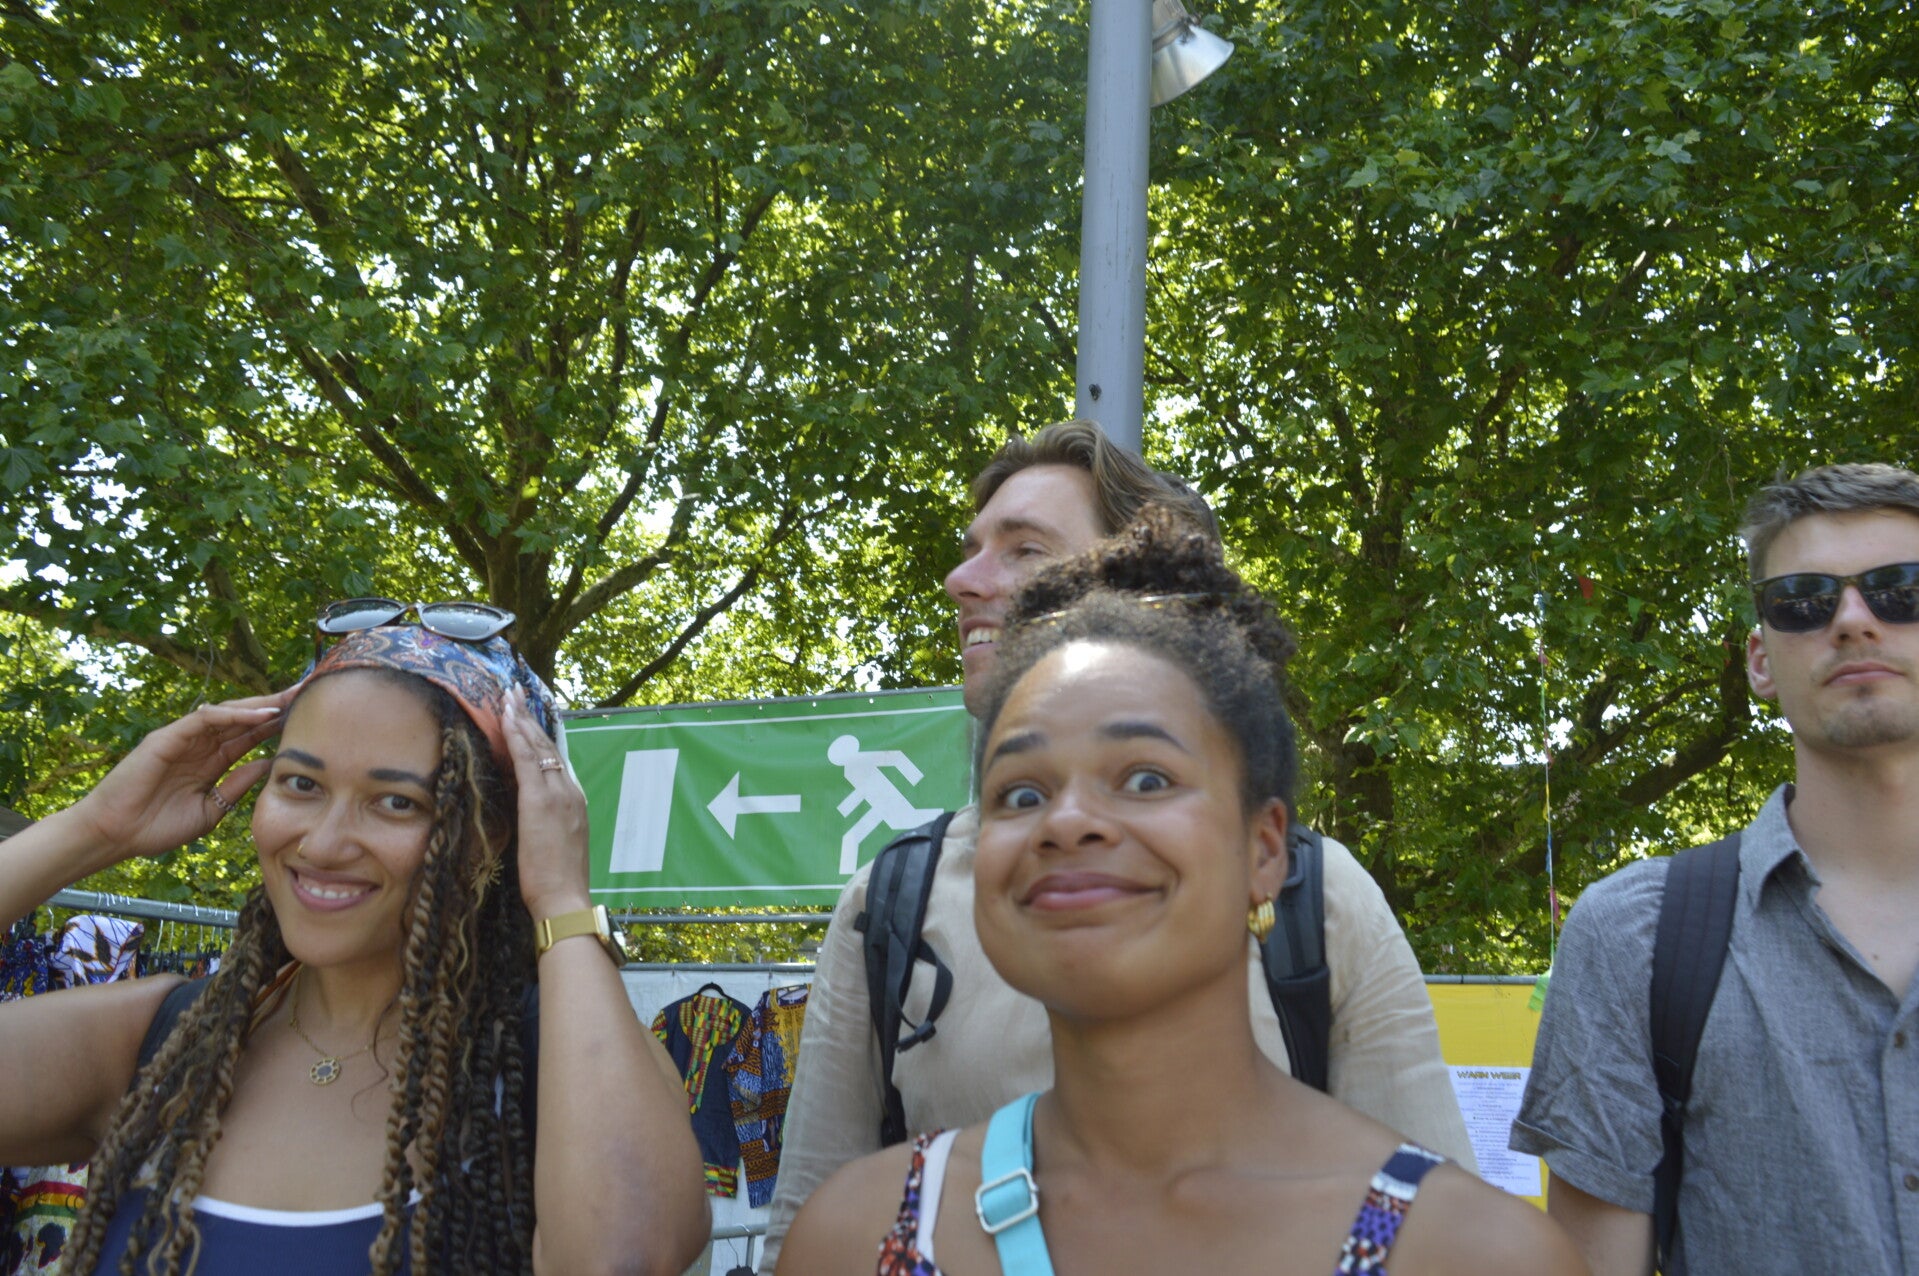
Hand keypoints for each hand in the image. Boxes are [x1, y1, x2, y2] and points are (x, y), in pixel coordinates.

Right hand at [66, 686, 295, 865]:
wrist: (116, 836)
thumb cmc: (157, 827)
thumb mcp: (211, 809)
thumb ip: (237, 786)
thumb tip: (268, 765)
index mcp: (211, 762)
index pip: (249, 736)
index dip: (276, 726)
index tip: (307, 718)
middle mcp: (200, 746)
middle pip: (243, 719)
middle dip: (274, 707)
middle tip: (307, 695)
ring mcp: (183, 739)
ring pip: (227, 713)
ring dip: (259, 706)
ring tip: (290, 699)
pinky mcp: (166, 738)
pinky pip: (203, 720)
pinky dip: (231, 715)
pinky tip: (259, 715)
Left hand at [504, 691, 591, 918]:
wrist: (565, 898)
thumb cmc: (556, 879)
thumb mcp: (552, 842)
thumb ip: (541, 819)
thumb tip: (521, 806)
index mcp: (573, 800)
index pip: (554, 759)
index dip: (538, 735)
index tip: (525, 715)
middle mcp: (569, 790)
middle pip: (548, 745)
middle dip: (529, 717)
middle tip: (515, 693)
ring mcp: (558, 793)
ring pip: (538, 746)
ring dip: (521, 719)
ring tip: (508, 697)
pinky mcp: (541, 800)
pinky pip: (528, 759)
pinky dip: (517, 736)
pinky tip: (506, 718)